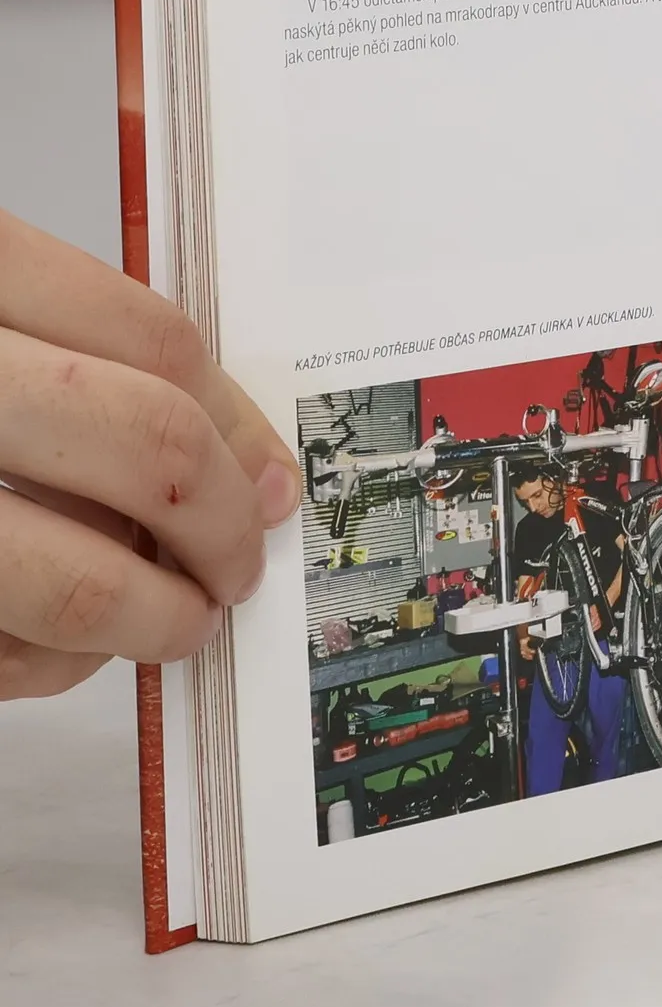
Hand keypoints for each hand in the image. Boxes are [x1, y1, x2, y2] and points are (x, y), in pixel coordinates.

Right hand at [0, 209, 301, 698]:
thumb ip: (79, 361)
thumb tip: (252, 469)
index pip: (152, 341)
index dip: (238, 426)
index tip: (272, 482)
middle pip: (148, 450)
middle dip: (223, 528)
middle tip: (237, 568)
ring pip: (73, 584)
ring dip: (153, 620)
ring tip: (172, 623)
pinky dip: (45, 665)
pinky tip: (48, 645)